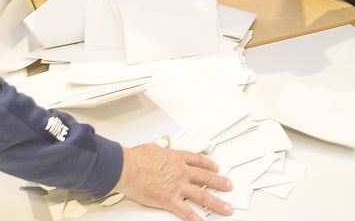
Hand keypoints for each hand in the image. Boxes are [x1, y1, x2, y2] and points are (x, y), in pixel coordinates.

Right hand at [113, 142, 233, 219]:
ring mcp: (177, 186)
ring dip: (217, 203)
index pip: (198, 161)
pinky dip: (197, 219)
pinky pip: (187, 212)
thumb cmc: (135, 158)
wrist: (126, 168)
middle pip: (206, 178)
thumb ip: (160, 145)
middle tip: (228, 186)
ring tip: (226, 208)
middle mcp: (181, 172)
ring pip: (203, 196)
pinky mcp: (170, 200)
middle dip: (220, 183)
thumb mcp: (151, 146)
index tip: (215, 167)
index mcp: (176, 158)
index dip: (209, 165)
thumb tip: (163, 141)